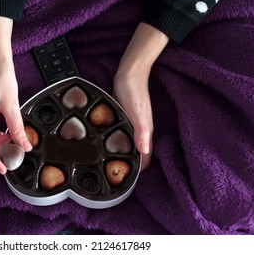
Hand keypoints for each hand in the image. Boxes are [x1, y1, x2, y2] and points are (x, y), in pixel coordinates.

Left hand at [114, 23, 168, 171]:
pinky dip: (119, 144)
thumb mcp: (137, 112)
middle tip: (114, 176)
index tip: (126, 180)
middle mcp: (140, 131)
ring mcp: (133, 125)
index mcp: (145, 132)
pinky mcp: (126, 119)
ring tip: (108, 165)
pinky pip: (124, 136)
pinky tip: (108, 146)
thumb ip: (142, 131)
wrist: (129, 74)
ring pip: (131, 146)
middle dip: (130, 166)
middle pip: (139, 155)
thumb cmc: (133, 92)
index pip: (146, 159)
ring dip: (124, 155)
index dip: (138, 171)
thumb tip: (144, 152)